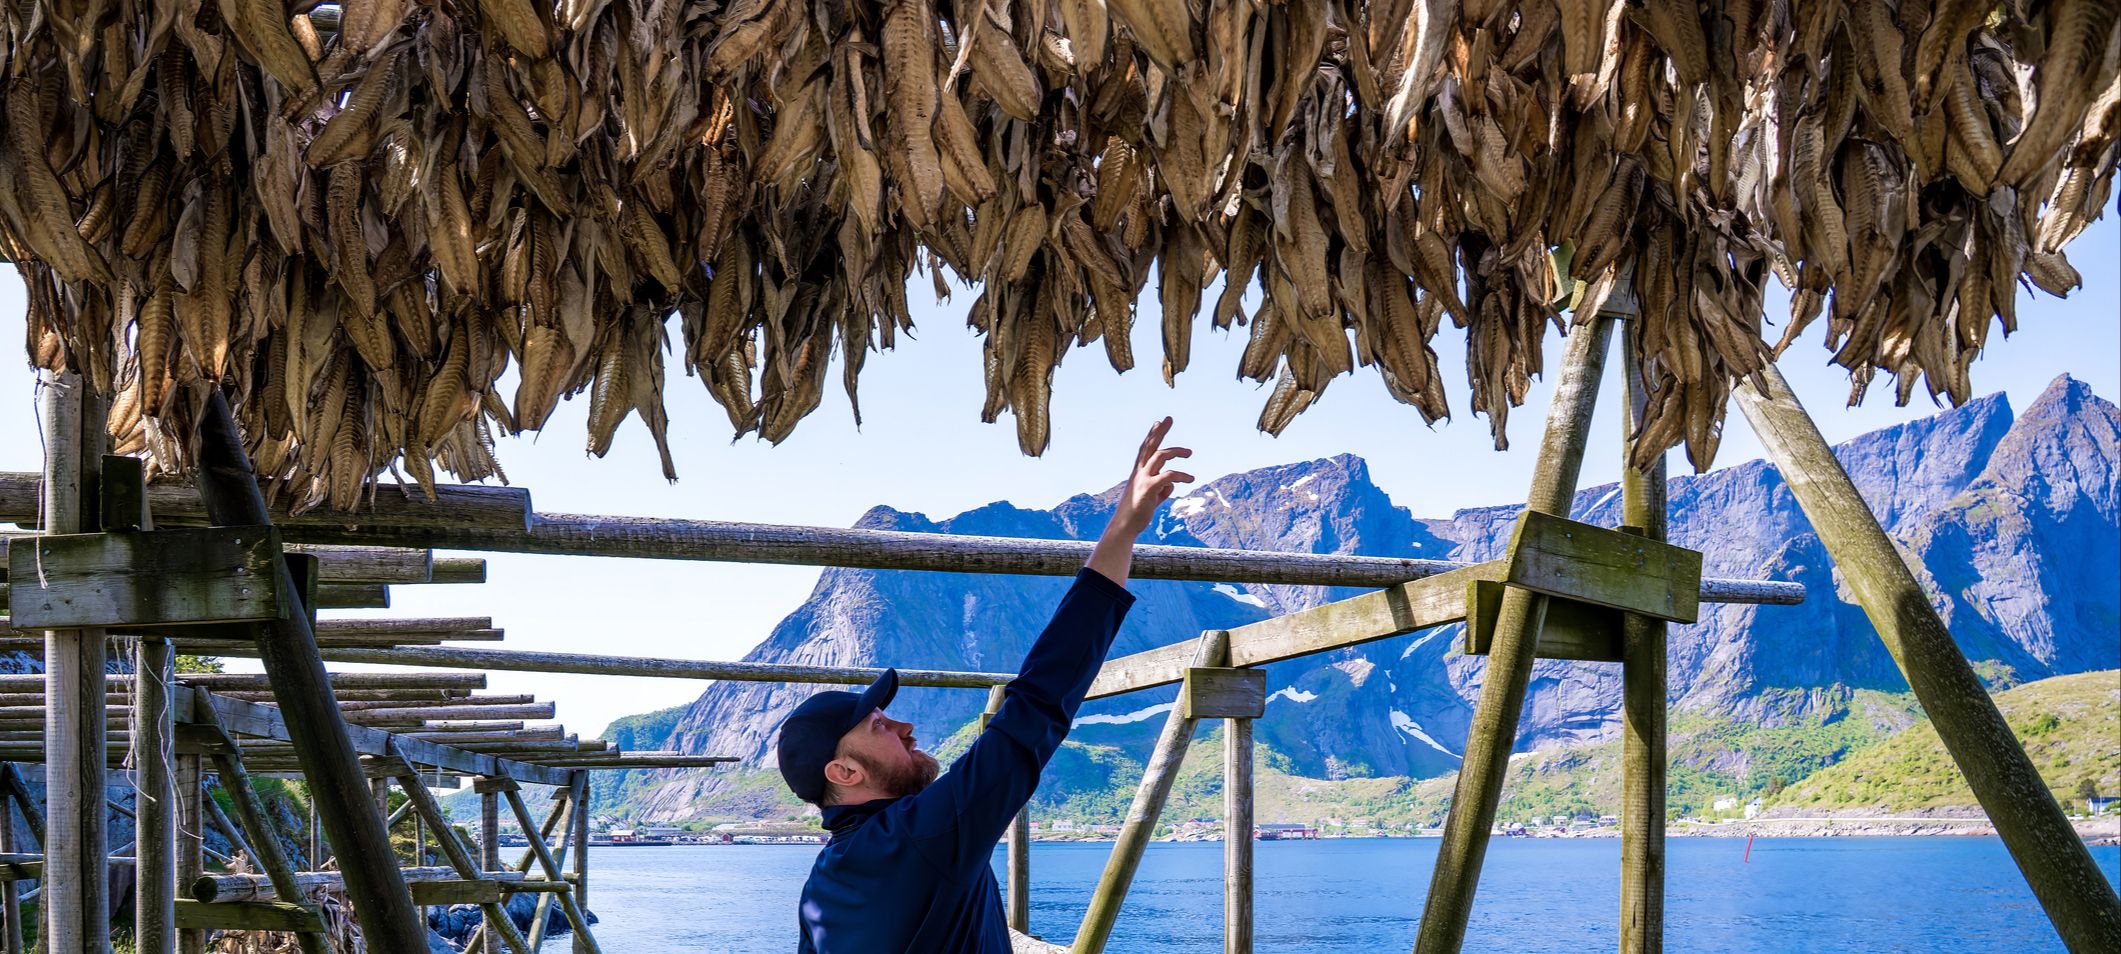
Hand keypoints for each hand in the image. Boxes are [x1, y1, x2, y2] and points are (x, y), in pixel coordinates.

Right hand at [1111, 417, 1193, 536]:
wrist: (1124, 527)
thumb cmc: (1137, 513)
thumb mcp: (1152, 497)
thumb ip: (1161, 488)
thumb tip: (1171, 484)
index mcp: (1138, 472)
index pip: (1145, 448)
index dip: (1152, 435)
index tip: (1158, 422)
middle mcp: (1139, 472)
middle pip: (1150, 445)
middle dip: (1159, 431)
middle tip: (1169, 418)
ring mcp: (1143, 479)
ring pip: (1160, 456)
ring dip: (1176, 451)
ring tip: (1190, 453)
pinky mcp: (1149, 489)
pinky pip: (1168, 476)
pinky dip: (1181, 476)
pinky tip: (1190, 479)